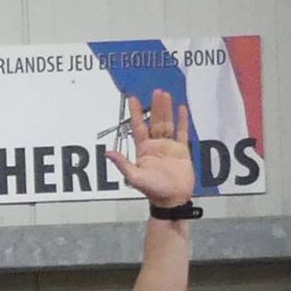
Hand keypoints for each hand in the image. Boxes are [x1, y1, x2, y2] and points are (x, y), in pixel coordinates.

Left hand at [104, 91, 194, 209]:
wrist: (173, 199)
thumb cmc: (154, 190)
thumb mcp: (135, 177)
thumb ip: (123, 163)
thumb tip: (107, 153)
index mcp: (143, 150)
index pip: (138, 126)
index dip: (136, 112)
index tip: (132, 98)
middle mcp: (155, 145)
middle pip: (155, 121)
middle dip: (155, 106)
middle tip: (155, 91)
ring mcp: (169, 146)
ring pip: (168, 123)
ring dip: (166, 109)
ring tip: (166, 94)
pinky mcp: (182, 150)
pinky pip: (182, 132)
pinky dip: (182, 120)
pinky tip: (181, 108)